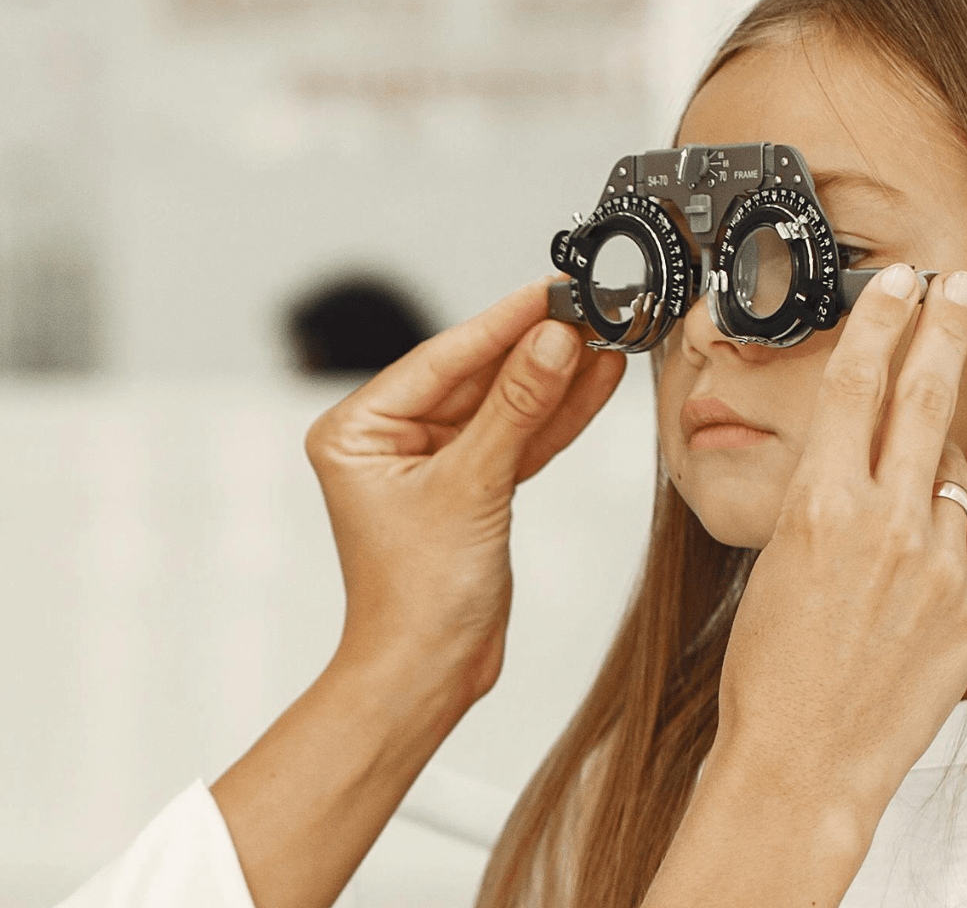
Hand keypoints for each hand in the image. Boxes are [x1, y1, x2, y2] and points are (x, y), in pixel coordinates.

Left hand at [304, 275, 624, 703]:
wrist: (429, 675)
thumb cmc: (417, 599)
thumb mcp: (471, 487)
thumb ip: (517, 408)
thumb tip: (553, 341)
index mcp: (358, 430)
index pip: (443, 360)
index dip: (502, 323)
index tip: (551, 291)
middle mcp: (390, 439)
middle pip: (478, 377)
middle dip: (538, 349)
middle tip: (590, 311)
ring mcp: (434, 463)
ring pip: (505, 406)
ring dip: (557, 379)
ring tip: (607, 339)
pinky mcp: (473, 487)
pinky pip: (519, 438)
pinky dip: (556, 417)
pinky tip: (594, 382)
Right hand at [711, 264, 966, 819]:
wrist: (801, 761)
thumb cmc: (771, 670)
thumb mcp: (777, 559)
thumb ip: (831, 498)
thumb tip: (878, 456)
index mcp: (819, 503)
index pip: (855, 378)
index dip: (880, 317)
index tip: (898, 282)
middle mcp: (884, 522)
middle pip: (923, 392)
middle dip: (944, 325)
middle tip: (959, 287)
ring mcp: (938, 564)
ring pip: (960, 469)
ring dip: (940, 471)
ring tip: (909, 513)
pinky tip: (955, 547)